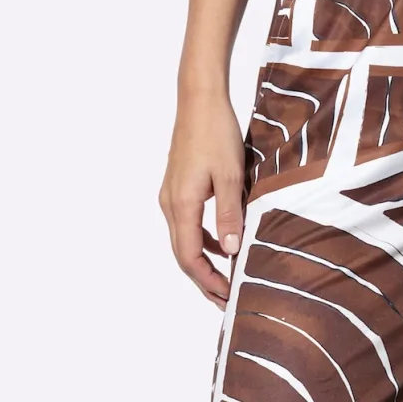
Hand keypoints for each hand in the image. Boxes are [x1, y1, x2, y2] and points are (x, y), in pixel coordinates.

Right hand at [158, 88, 245, 309]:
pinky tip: (223, 247)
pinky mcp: (178, 189)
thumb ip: (230, 214)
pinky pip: (187, 226)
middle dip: (204, 281)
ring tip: (225, 282)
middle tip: (225, 302)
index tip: (227, 297)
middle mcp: (170, 204)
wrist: (199, 99)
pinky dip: (203, 243)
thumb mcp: (232, 175)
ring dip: (203, 264)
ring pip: (184, 242)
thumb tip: (232, 251)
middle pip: (183, 255)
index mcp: (181, 204)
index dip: (207, 281)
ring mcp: (171, 196)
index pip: (190, 257)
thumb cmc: (216, 132)